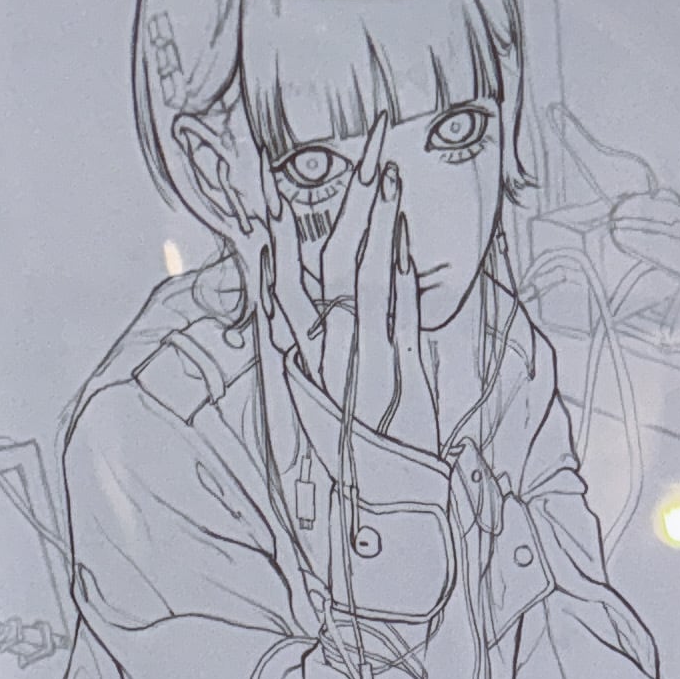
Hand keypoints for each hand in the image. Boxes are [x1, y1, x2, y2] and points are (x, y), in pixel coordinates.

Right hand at [303, 122, 439, 452]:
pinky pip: (404, 316)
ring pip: (368, 282)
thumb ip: (295, 365)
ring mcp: (371, 369)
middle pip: (332, 271)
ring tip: (383, 173)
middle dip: (346, 210)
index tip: (270, 197)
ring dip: (376, 224)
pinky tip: (404, 237)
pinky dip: (403, 274)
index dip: (279, 242)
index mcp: (299, 369)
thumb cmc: (347, 471)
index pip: (282, 292)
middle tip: (360, 156)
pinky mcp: (409, 383)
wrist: (388, 523)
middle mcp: (329, 363)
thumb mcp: (309, 418)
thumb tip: (276, 313)